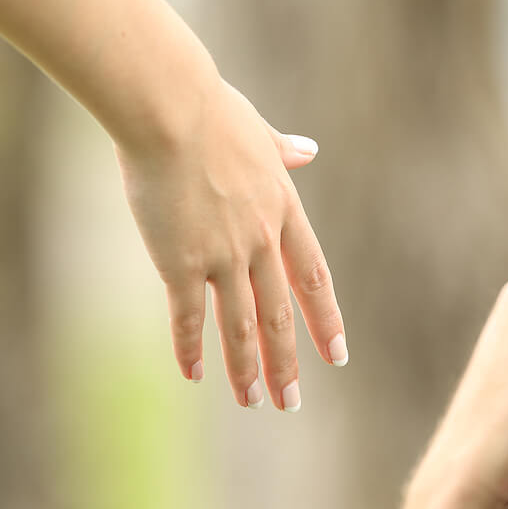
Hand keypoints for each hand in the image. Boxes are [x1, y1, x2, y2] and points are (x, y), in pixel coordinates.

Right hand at [116, 80, 343, 411]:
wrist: (169, 106)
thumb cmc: (207, 108)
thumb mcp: (258, 130)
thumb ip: (283, 150)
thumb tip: (309, 150)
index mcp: (283, 208)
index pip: (313, 277)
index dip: (326, 319)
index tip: (338, 355)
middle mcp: (260, 239)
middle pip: (280, 315)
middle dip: (287, 362)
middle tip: (292, 401)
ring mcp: (223, 254)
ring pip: (241, 326)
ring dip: (248, 369)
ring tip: (252, 403)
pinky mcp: (182, 261)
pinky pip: (189, 317)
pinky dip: (192, 349)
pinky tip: (194, 375)